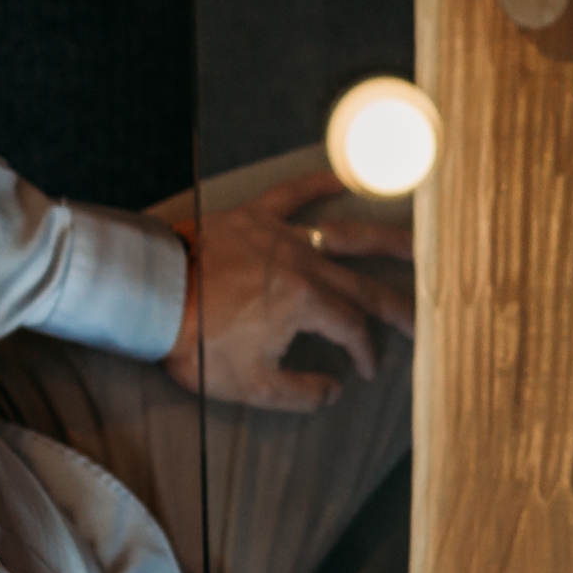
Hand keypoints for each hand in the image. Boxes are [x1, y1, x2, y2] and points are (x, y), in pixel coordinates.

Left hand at [162, 169, 414, 410]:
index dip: (366, 353)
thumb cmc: (196, 342)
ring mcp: (280, 237)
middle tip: (425, 317)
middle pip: (364, 285)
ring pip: (345, 236)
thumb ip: (301, 393)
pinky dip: (316, 185)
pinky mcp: (253, 218)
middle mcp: (304, 265)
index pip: (353, 329)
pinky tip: (340, 179)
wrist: (147, 293)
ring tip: (417, 243)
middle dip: (398, 307)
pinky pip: (291, 195)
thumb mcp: (250, 386)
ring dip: (385, 240)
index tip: (366, 370)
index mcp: (306, 304)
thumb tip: (333, 391)